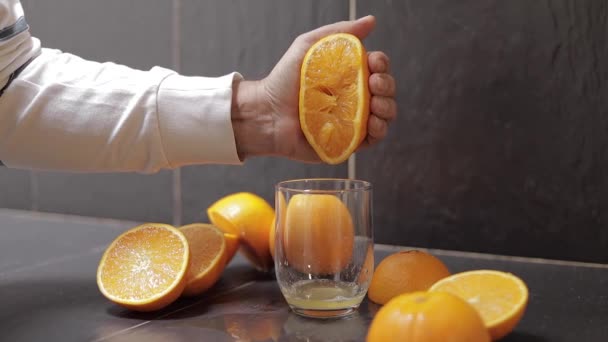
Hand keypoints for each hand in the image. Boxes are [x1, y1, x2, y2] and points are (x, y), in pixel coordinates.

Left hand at [232, 15, 396, 161]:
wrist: (266, 113)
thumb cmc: (283, 80)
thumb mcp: (308, 46)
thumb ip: (338, 32)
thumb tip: (370, 21)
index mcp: (348, 76)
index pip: (377, 69)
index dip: (382, 65)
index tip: (374, 63)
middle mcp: (354, 99)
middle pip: (385, 91)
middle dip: (386, 85)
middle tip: (373, 83)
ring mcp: (352, 121)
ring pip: (384, 115)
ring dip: (387, 108)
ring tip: (374, 104)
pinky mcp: (347, 142)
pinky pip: (372, 139)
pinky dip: (378, 130)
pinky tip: (372, 123)